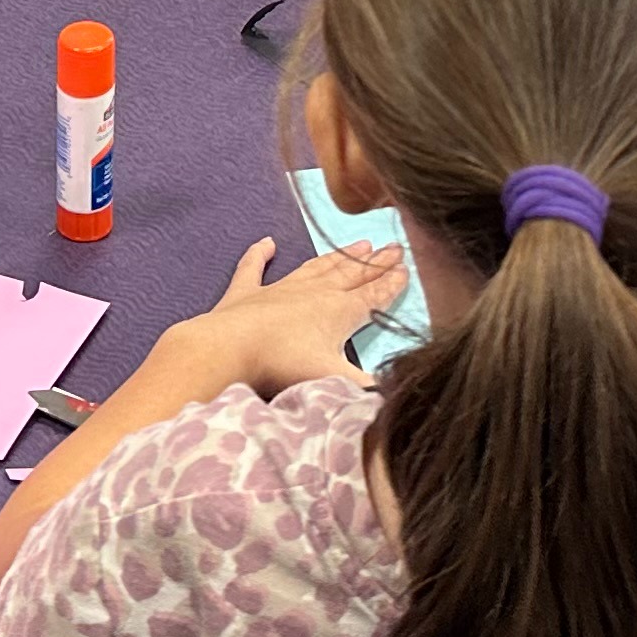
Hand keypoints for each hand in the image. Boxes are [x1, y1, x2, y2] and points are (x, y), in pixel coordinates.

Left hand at [174, 235, 407, 393]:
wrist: (229, 350)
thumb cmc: (283, 365)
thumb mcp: (333, 379)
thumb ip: (368, 387)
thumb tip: (397, 392)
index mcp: (338, 312)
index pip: (373, 296)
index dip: (391, 284)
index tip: (407, 269)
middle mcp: (314, 293)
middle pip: (351, 275)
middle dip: (374, 263)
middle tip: (393, 246)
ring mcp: (279, 289)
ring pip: (316, 267)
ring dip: (338, 256)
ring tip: (358, 244)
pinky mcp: (246, 293)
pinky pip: (254, 267)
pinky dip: (259, 254)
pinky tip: (266, 243)